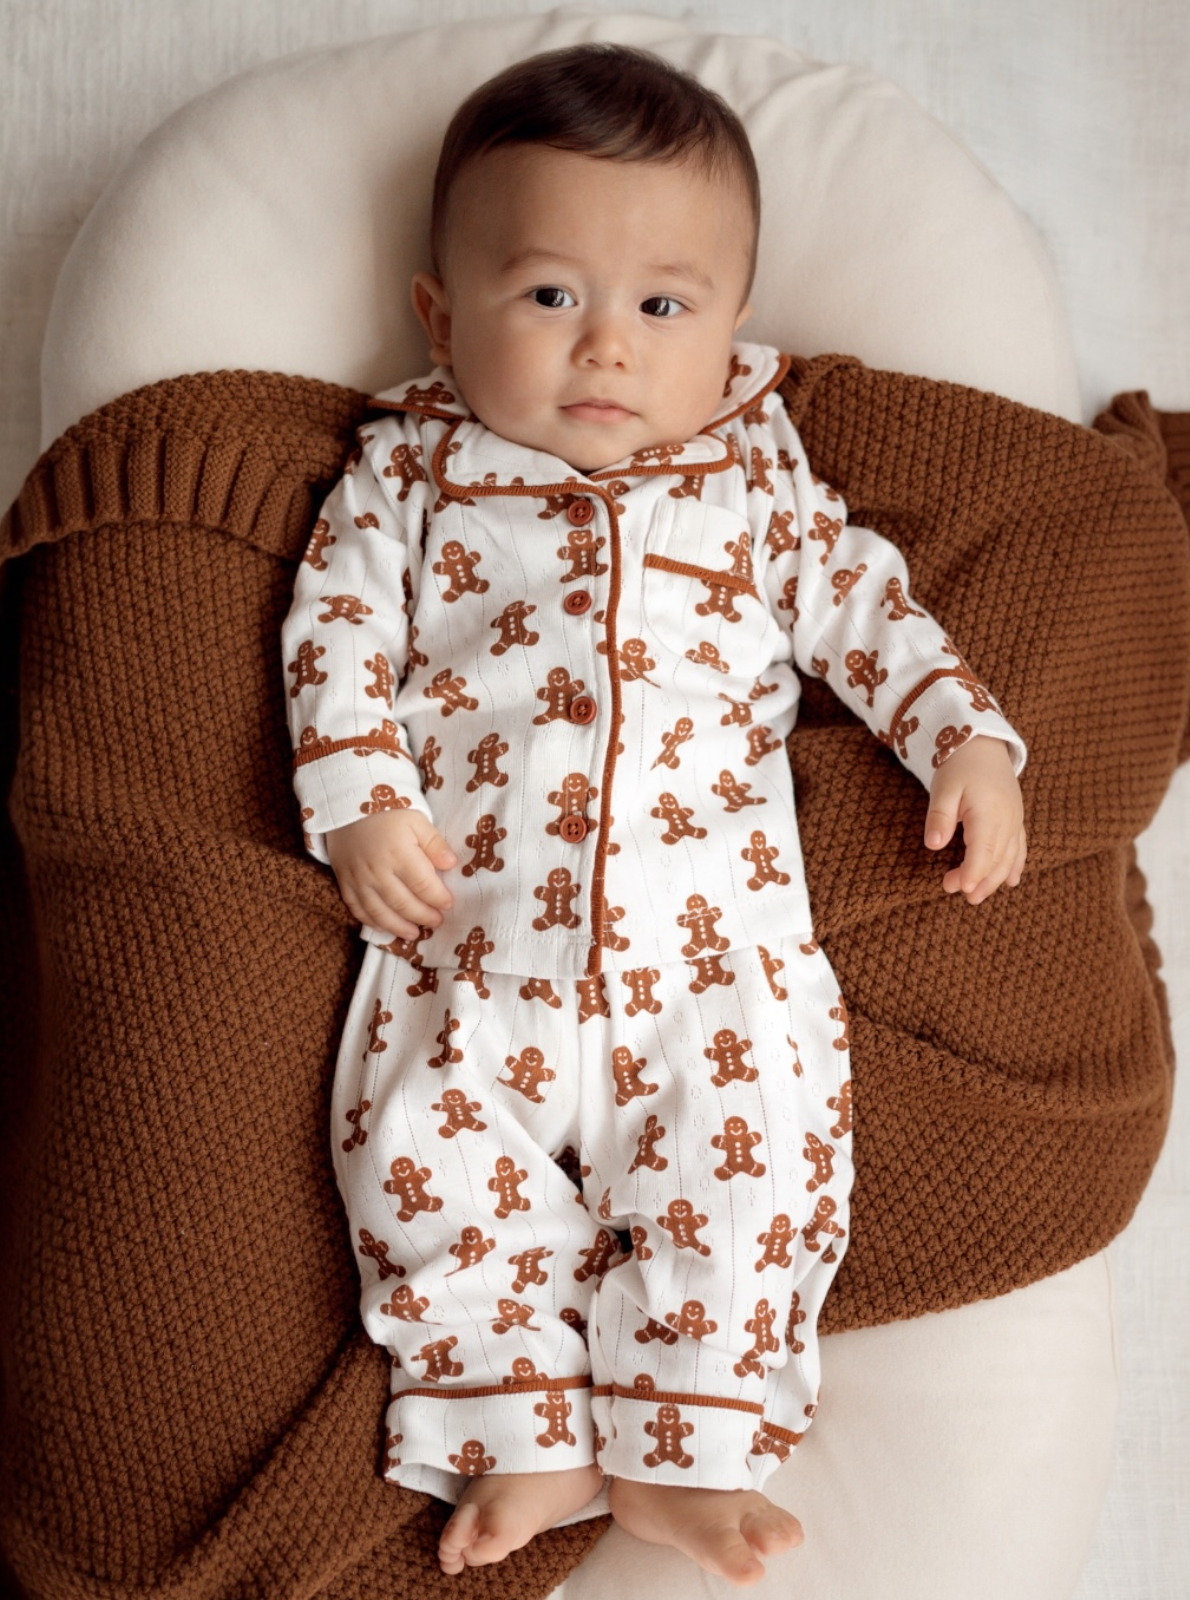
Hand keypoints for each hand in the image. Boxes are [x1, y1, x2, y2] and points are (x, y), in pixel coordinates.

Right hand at [325, 809, 456, 938]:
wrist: (347, 806)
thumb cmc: (388, 813)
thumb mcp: (417, 820)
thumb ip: (434, 844)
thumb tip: (451, 864)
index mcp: (399, 854)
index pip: (423, 885)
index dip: (438, 899)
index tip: (448, 904)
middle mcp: (377, 871)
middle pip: (403, 903)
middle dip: (423, 916)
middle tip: (436, 922)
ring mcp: (358, 880)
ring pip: (380, 912)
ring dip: (399, 927)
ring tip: (414, 934)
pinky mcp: (344, 883)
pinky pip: (357, 909)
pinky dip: (372, 922)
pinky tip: (385, 927)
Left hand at [923, 737, 1026, 904]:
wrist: (983, 743)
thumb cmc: (959, 765)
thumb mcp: (943, 787)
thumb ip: (940, 816)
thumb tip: (933, 845)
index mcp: (989, 812)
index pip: (983, 851)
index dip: (972, 872)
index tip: (958, 889)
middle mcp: (1008, 819)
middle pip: (997, 859)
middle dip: (979, 880)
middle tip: (955, 893)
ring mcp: (1016, 820)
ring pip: (1010, 857)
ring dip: (995, 879)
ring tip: (976, 896)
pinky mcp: (1017, 818)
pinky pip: (1021, 847)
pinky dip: (1016, 865)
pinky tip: (1011, 881)